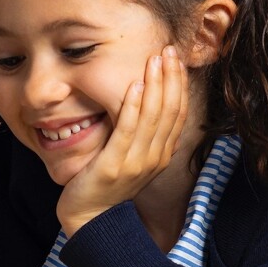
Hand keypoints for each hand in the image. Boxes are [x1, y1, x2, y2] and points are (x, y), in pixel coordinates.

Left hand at [56, 45, 189, 237]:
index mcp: (162, 154)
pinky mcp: (115, 165)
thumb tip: (144, 100)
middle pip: (171, 110)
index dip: (178, 83)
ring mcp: (137, 163)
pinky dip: (134, 106)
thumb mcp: (131, 156)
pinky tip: (136, 85)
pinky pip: (128, 130)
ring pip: (154, 117)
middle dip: (171, 77)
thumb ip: (141, 134)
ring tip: (155, 59)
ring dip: (156, 84)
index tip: (175, 58)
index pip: (178, 113)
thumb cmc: (105, 183)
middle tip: (169, 49)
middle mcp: (155, 158)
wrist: (88, 218)